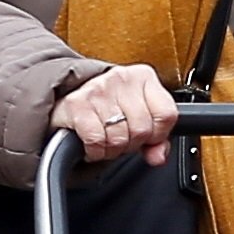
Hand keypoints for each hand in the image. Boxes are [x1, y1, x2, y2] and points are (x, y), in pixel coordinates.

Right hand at [51, 61, 177, 165]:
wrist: (66, 98)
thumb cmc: (107, 108)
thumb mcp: (137, 117)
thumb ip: (156, 138)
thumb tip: (158, 156)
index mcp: (143, 76)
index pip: (167, 115)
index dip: (158, 134)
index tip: (147, 135)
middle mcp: (121, 78)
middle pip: (142, 130)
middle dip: (132, 143)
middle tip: (121, 138)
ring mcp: (98, 89)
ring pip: (119, 138)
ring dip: (112, 149)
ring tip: (106, 139)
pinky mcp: (77, 104)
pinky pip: (96, 140)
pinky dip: (95, 151)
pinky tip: (93, 143)